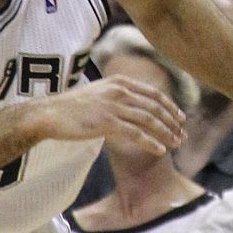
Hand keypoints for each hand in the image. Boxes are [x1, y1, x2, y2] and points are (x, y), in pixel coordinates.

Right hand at [33, 74, 186, 155]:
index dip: (170, 106)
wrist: (49, 114)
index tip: (181, 117)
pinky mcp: (107, 122)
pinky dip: (151, 142)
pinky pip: (136, 133)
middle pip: (155, 107)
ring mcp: (113, 106)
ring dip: (166, 133)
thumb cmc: (72, 107)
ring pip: (149, 120)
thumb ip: (117, 95)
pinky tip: (160, 150)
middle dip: (172, 122)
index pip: (153, 93)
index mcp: (119, 82)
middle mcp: (119, 91)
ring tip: (176, 144)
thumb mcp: (99, 93)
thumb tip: (134, 105)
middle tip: (183, 135)